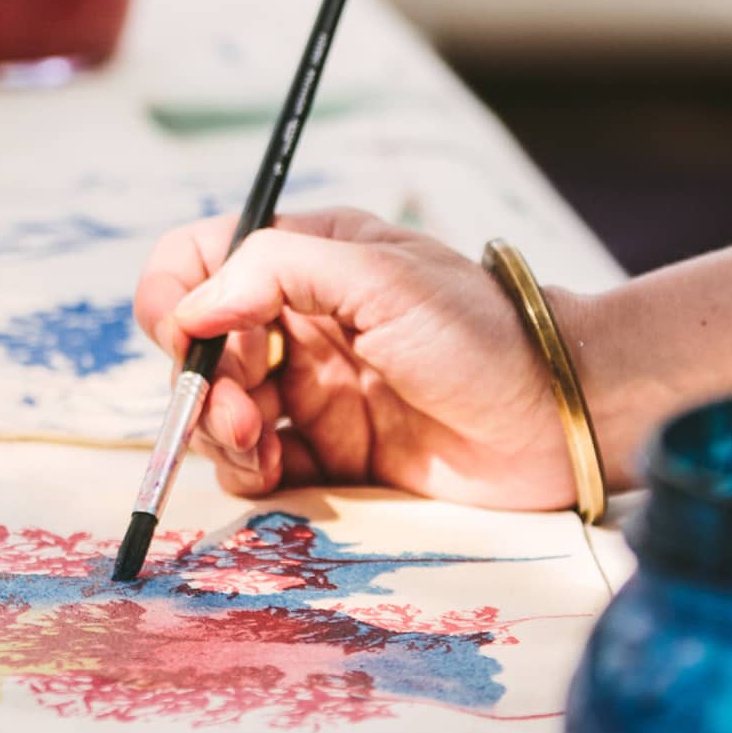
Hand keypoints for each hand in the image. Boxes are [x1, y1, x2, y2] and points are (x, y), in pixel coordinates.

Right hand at [133, 208, 573, 507]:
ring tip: (256, 446)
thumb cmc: (481, 333)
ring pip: (216, 411)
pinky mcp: (326, 455)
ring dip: (216, 432)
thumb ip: (276, 270)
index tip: (184, 335)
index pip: (199, 260)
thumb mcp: (380, 276)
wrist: (558, 420)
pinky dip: (247, 472)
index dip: (172, 295)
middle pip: (198, 349)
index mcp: (303, 262)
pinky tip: (274, 472)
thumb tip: (193, 309)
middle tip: (239, 413)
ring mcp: (307, 391)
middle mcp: (294, 324)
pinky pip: (253, 465)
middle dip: (200, 383)